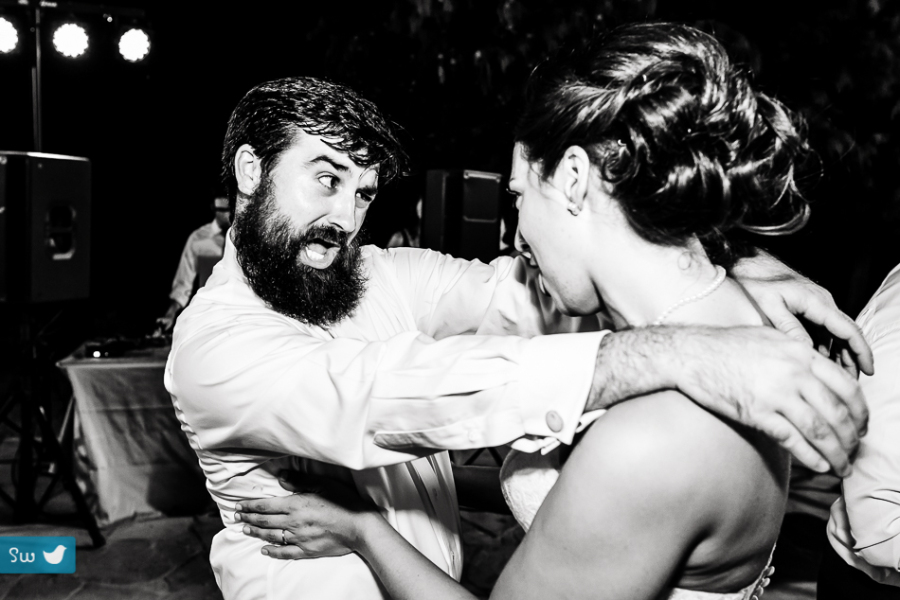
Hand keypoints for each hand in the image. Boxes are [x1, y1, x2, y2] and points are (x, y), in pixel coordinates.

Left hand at [235, 472, 378, 559]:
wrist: (359, 527)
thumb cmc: (344, 502)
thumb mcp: (323, 484)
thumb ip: (300, 480)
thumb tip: (280, 477)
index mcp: (297, 504)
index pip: (266, 506)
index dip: (251, 506)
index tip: (239, 506)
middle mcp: (294, 522)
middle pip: (265, 522)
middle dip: (249, 519)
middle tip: (237, 517)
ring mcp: (299, 538)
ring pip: (271, 536)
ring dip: (256, 533)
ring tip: (246, 530)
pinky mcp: (307, 550)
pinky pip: (285, 553)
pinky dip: (273, 552)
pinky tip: (265, 550)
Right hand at [679, 326, 865, 476]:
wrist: (689, 354)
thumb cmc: (723, 346)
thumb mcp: (768, 338)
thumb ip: (796, 354)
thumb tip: (817, 372)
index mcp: (800, 353)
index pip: (846, 386)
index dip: (860, 411)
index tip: (861, 425)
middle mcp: (793, 372)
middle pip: (837, 411)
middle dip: (851, 437)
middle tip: (854, 451)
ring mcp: (775, 393)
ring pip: (819, 429)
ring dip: (835, 453)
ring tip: (841, 466)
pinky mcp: (756, 412)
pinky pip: (792, 439)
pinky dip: (810, 456)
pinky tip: (818, 466)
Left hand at [731, 251, 872, 377]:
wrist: (748, 263)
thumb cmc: (756, 282)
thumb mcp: (769, 306)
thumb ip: (789, 327)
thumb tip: (807, 351)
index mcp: (816, 302)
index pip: (848, 330)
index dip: (860, 351)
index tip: (867, 369)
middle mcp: (822, 302)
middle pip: (847, 333)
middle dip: (853, 357)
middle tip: (852, 380)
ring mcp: (816, 303)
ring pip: (836, 332)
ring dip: (840, 352)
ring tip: (838, 375)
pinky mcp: (808, 306)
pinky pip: (824, 328)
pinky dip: (827, 344)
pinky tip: (821, 358)